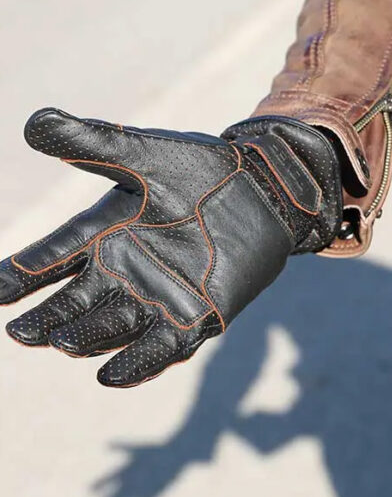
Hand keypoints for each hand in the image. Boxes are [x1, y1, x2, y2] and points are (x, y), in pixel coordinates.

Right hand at [2, 109, 340, 386]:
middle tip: (23, 330)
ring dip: (87, 337)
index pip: (51, 258)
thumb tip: (33, 122)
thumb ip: (92, 143)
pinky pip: (163, 346)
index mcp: (103, 232)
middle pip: (74, 303)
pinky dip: (138, 362)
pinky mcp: (197, 314)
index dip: (21, 274)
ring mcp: (158, 295)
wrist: (263, 188)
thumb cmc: (199, 167)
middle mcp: (123, 270)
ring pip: (111, 328)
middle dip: (47, 318)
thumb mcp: (143, 153)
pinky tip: (112, 375)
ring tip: (63, 341)